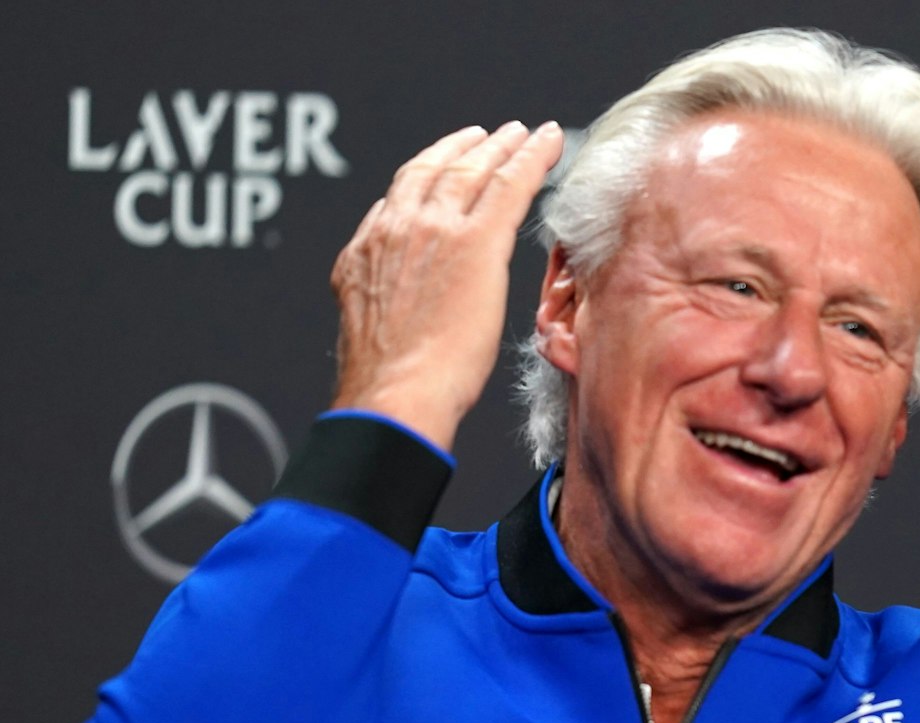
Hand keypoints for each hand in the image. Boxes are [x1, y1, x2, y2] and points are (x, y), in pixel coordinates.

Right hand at [330, 121, 564, 451]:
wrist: (394, 391)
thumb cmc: (390, 380)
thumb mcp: (370, 319)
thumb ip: (385, 287)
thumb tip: (399, 282)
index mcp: (368, 248)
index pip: (403, 194)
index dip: (431, 170)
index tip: (450, 160)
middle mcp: (396, 228)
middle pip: (436, 170)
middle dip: (467, 148)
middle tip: (493, 134)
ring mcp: (435, 230)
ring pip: (475, 170)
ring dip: (502, 146)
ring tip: (524, 134)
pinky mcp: (475, 241)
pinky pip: (511, 184)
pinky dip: (532, 157)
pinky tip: (549, 142)